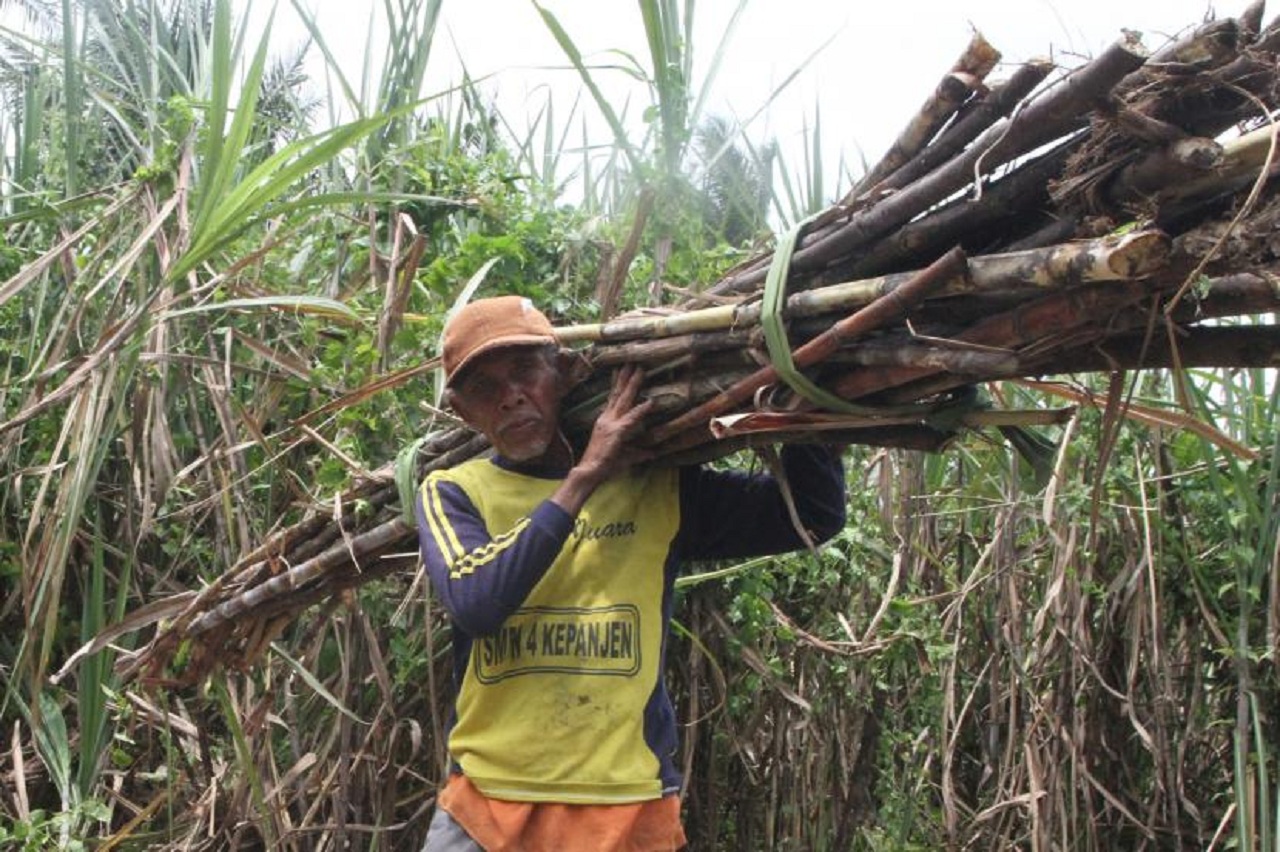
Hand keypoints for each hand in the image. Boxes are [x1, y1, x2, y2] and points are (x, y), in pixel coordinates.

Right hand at [577, 364, 654, 481]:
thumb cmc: (604, 465)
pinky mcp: (616, 432)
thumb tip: (652, 453)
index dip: (618, 383)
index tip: (621, 369)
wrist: (589, 471)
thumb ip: (639, 453)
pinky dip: (641, 410)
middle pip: (618, 393)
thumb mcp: (625, 456)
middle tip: (632, 362)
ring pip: (624, 400)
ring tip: (640, 370)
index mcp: (606, 421)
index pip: (612, 397)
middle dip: (626, 377)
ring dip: (633, 384)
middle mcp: (607, 418)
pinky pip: (632, 418)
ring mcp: (611, 423)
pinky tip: (650, 402)